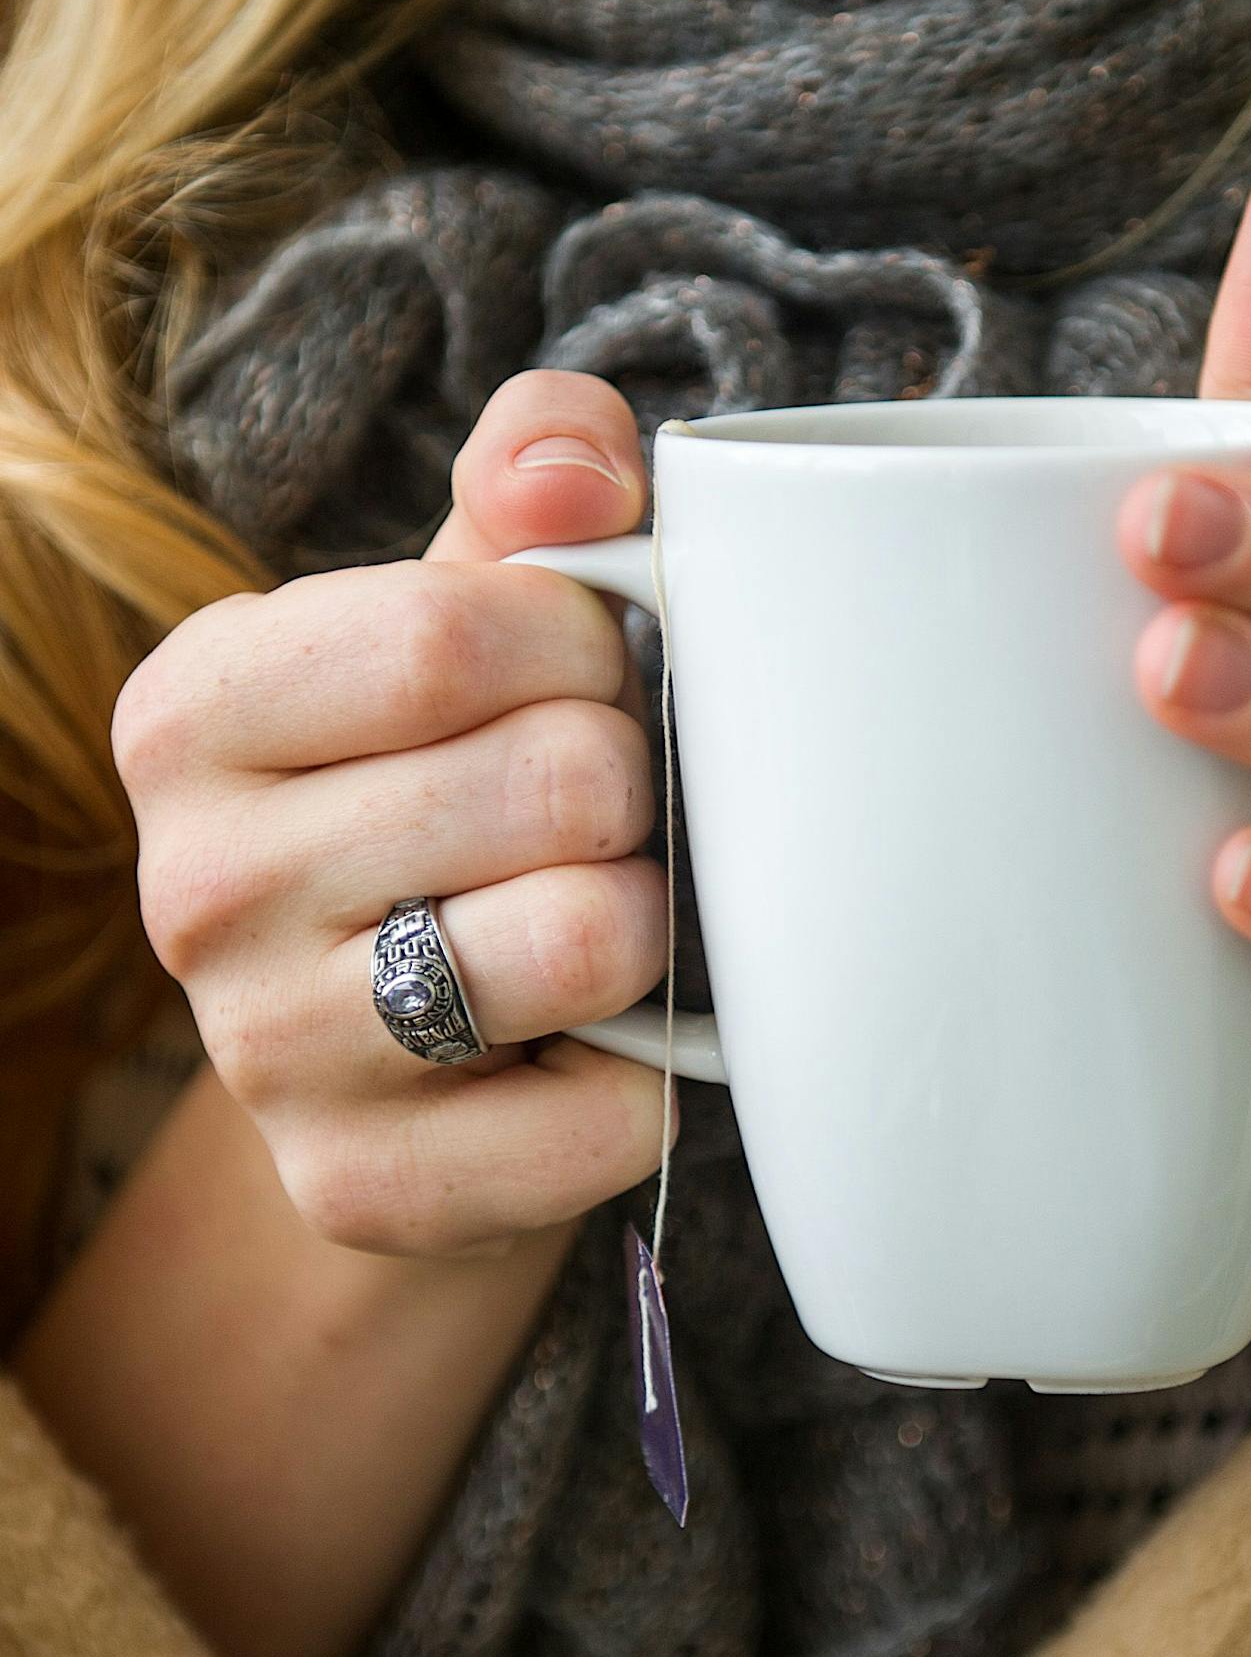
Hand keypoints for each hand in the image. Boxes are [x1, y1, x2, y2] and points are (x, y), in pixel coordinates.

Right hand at [114, 372, 675, 1253]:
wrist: (404, 1053)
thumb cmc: (454, 794)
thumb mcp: (467, 620)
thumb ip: (529, 492)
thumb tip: (582, 466)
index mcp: (197, 712)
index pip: (459, 631)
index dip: (591, 647)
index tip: (592, 678)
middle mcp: (195, 886)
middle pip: (554, 781)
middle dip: (631, 789)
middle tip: (600, 819)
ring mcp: (265, 1056)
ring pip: (592, 941)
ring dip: (649, 923)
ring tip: (597, 917)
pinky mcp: (358, 1190)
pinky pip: (611, 1117)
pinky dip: (648, 1077)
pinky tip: (588, 1050)